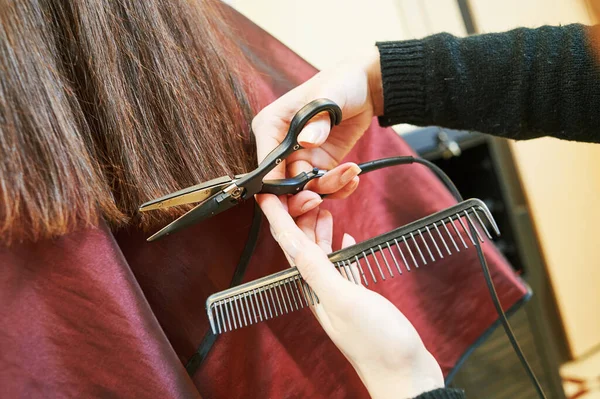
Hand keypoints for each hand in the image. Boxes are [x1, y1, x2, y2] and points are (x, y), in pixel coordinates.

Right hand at [252, 47, 383, 216]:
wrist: (364, 86)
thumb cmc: (340, 81)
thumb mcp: (329, 95)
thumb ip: (317, 120)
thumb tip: (306, 141)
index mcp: (271, 126)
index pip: (266, 165)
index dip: (273, 189)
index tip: (290, 198)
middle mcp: (281, 146)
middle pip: (281, 186)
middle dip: (299, 198)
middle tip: (318, 199)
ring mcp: (301, 157)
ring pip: (305, 190)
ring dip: (327, 189)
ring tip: (350, 173)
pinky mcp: (320, 165)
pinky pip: (324, 187)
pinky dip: (339, 188)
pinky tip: (353, 176)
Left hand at [257, 194, 443, 398]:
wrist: (406, 375)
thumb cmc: (378, 344)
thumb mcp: (344, 299)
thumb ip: (318, 270)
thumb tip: (293, 241)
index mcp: (313, 288)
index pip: (289, 246)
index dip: (277, 218)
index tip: (266, 195)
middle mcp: (322, 290)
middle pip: (303, 247)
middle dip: (298, 216)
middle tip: (301, 189)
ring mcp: (341, 295)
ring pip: (322, 254)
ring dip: (319, 230)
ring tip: (322, 207)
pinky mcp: (359, 299)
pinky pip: (344, 267)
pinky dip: (342, 249)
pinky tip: (347, 238)